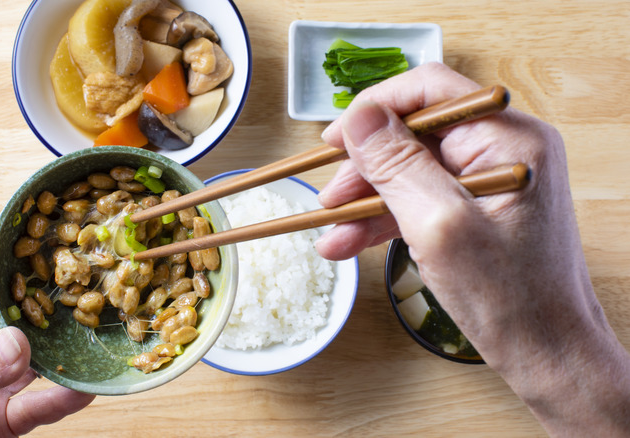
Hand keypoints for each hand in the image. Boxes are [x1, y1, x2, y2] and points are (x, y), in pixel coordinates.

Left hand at [0, 278, 94, 436]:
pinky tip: (81, 389)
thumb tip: (20, 342)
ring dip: (56, 359)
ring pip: (27, 369)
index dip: (5, 285)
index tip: (42, 270)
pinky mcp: (0, 423)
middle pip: (7, 331)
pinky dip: (60, 400)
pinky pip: (35, 407)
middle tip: (75, 303)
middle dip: (40, 319)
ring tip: (86, 343)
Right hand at [316, 62, 629, 435]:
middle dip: (365, 169)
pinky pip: (421, 199)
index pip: (429, 92)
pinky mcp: (478, 207)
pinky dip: (385, 219)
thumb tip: (358, 117)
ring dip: (367, 200)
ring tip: (331, 231)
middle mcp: (503, 148)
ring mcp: (490, 179)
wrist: (546, 353)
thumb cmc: (509, 298)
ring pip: (410, 171)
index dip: (374, 110)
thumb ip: (396, 165)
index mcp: (508, 138)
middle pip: (413, 135)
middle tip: (328, 198)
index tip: (333, 140)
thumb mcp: (439, 225)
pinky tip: (349, 241)